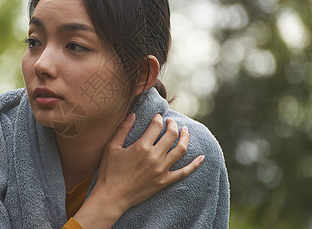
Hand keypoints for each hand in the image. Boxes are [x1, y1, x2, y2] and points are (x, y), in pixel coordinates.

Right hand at [73, 113, 203, 227]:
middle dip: (172, 124)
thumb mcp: (112, 147)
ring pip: (181, 150)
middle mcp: (154, 157)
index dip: (158, 118)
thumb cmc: (109, 171)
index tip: (157, 116)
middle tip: (171, 121)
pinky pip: (184, 172)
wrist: (112, 196)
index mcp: (141, 147)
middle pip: (171, 135)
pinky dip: (195, 165)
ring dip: (185, 137)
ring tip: (185, 130)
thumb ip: (122, 129)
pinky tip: (202, 157)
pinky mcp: (164, 181)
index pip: (156, 126)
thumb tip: (133, 114)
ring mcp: (161, 170)